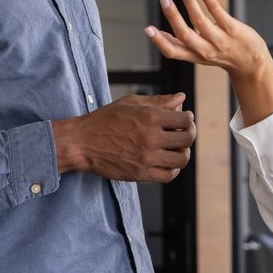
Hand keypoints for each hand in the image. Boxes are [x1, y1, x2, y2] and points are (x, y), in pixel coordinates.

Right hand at [52, 93, 195, 182]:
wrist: (83, 142)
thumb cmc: (106, 119)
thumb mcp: (131, 103)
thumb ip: (159, 101)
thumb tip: (181, 98)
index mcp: (149, 117)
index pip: (185, 120)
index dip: (189, 119)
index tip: (186, 119)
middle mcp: (150, 138)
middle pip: (187, 139)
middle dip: (190, 134)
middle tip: (185, 133)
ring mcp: (146, 158)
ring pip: (182, 159)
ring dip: (184, 152)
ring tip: (177, 148)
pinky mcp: (140, 174)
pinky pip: (169, 175)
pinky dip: (174, 169)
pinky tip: (168, 161)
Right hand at [145, 0, 272, 81]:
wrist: (253, 65)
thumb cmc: (223, 55)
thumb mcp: (200, 55)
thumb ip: (181, 45)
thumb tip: (159, 33)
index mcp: (194, 55)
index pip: (173, 51)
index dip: (159, 42)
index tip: (148, 29)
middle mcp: (205, 50)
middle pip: (185, 34)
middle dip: (173, 16)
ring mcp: (220, 40)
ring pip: (200, 20)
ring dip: (188, 0)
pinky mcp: (233, 30)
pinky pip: (218, 12)